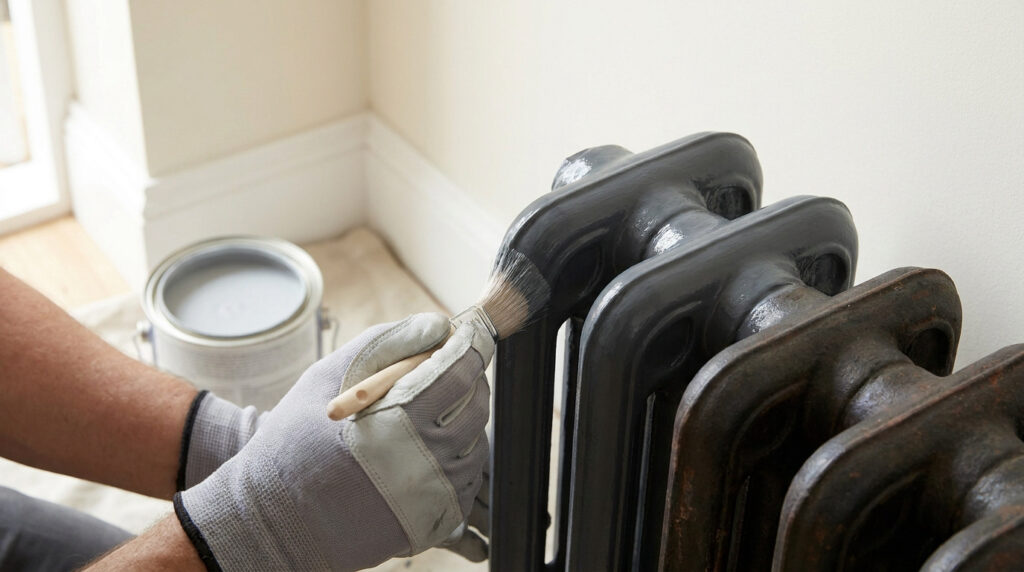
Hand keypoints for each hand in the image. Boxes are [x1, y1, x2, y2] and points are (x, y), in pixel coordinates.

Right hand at [173, 313, 492, 570]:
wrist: (272, 516)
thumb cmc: (295, 438)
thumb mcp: (329, 375)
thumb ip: (388, 343)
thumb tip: (440, 326)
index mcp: (396, 419)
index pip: (459, 372)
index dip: (471, 346)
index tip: (472, 335)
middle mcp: (421, 462)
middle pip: (475, 407)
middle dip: (468, 381)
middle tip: (447, 370)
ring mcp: (431, 498)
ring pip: (474, 445)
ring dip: (461, 421)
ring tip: (429, 412)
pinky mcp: (432, 524)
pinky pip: (466, 482)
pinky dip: (456, 459)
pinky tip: (426, 448)